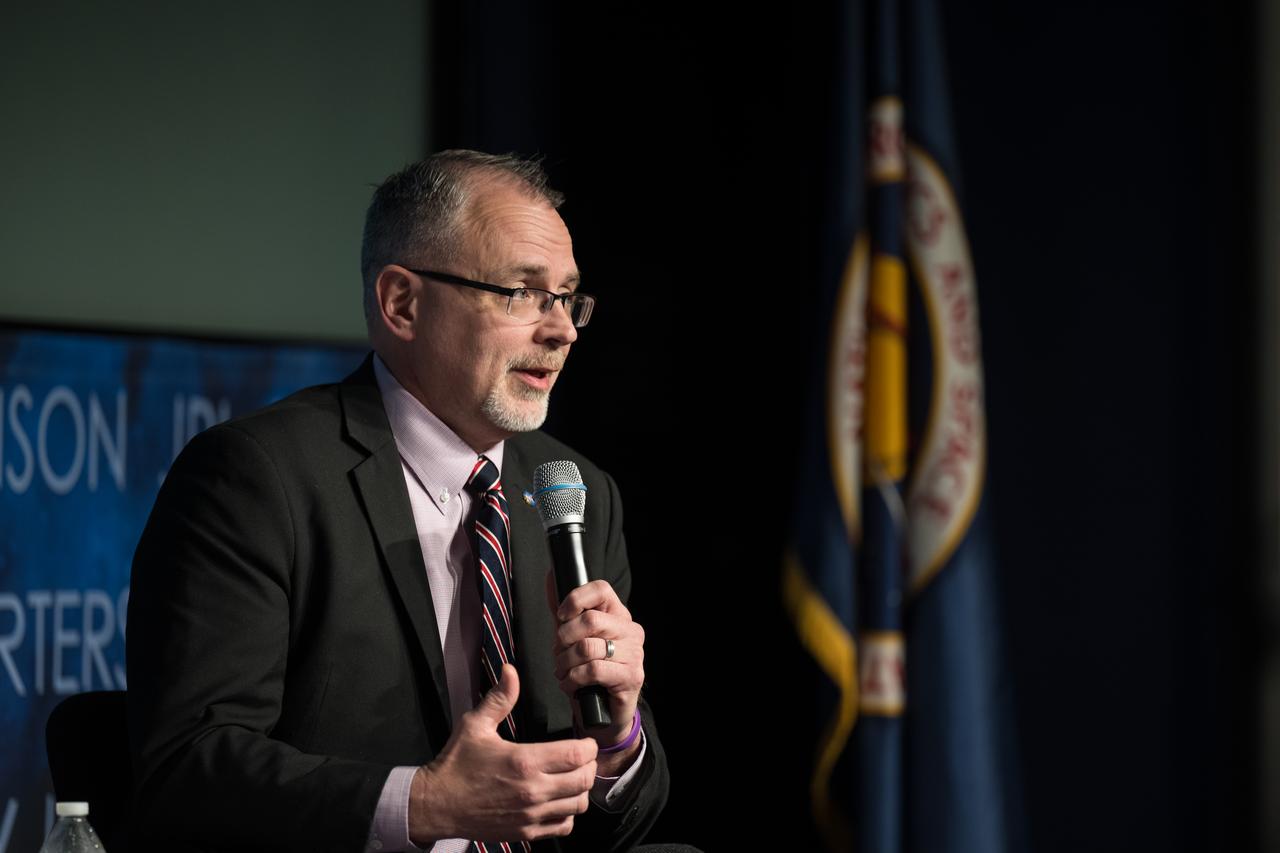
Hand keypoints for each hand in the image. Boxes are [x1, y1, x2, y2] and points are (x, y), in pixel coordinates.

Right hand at [408, 664, 597, 845]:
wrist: (436, 804)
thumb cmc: (455, 765)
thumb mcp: (475, 725)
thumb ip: (500, 698)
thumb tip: (511, 671)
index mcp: (524, 761)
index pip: (577, 755)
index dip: (589, 746)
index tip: (585, 741)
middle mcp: (532, 791)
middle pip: (584, 780)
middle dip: (590, 765)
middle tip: (582, 758)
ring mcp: (530, 815)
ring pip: (578, 804)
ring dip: (581, 789)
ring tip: (572, 777)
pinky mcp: (526, 832)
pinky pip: (564, 826)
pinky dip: (568, 813)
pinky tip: (559, 801)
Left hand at [544, 572, 645, 769]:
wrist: (604, 713)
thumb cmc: (588, 672)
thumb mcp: (573, 639)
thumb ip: (564, 610)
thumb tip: (551, 576)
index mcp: (618, 615)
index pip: (601, 589)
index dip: (576, 599)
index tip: (561, 616)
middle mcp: (631, 630)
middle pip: (591, 620)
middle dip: (564, 639)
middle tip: (558, 654)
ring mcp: (635, 654)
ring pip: (587, 647)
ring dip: (565, 663)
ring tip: (563, 672)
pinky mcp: (632, 676)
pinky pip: (593, 670)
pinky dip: (573, 679)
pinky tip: (570, 684)